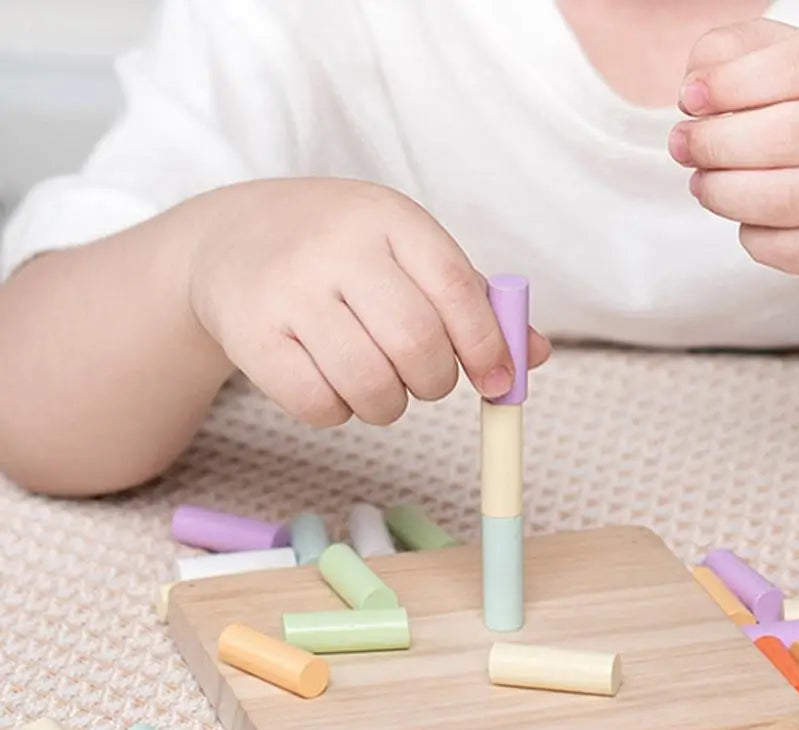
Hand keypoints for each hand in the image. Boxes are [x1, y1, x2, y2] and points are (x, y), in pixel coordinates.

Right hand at [188, 178, 549, 426]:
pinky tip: (332, 386)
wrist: (232, 239)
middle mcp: (336, 247)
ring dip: (389, 407)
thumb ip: (472, 301)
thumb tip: (536, 355)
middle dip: (435, 382)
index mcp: (388, 218)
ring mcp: (287, 291)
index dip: (487, 346)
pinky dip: (340, 413)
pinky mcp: (250, 336)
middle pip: (416, 343)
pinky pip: (320, 407)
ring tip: (378, 385)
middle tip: (424, 381)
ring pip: (370, 384)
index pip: (456, 288)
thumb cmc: (341, 254)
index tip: (499, 382)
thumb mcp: (405, 253)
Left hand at [668, 19, 798, 275]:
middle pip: (787, 136)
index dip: (731, 84)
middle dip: (716, 144)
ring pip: (786, 200)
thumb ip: (732, 54)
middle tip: (681, 146)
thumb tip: (695, 84)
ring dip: (725, 194)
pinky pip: (790, 249)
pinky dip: (754, 239)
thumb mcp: (779, 67)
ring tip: (700, 184)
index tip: (689, 99)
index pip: (793, 69)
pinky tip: (745, 223)